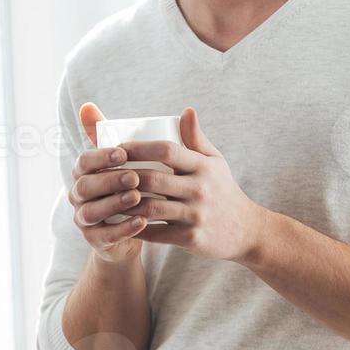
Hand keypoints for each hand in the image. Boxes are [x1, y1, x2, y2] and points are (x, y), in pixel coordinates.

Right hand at [68, 102, 146, 263]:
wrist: (134, 227)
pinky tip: (142, 222)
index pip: (84, 161)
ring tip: (138, 198)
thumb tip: (88, 105)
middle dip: (109, 180)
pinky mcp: (95, 240)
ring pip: (91, 212)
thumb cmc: (130, 185)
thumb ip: (113, 134)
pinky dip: (123, 229)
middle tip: (135, 176)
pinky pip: (105, 236)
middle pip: (85, 186)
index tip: (123, 152)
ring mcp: (84, 219)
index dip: (101, 156)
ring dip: (114, 204)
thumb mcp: (125, 160)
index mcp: (84, 172)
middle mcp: (79, 195)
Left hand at [115, 107, 260, 262]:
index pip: (166, 150)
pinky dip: (135, 228)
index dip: (138, 148)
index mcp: (203, 166)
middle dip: (123, 177)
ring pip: (150, 207)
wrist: (246, 230)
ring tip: (105, 199)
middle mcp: (200, 189)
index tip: (117, 148)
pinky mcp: (191, 238)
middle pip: (153, 178)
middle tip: (103, 175)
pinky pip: (156, 233)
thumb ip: (196, 138)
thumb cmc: (223, 190)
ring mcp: (196, 215)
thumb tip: (186, 110)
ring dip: (124, 204)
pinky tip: (120, 223)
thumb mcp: (215, 162)